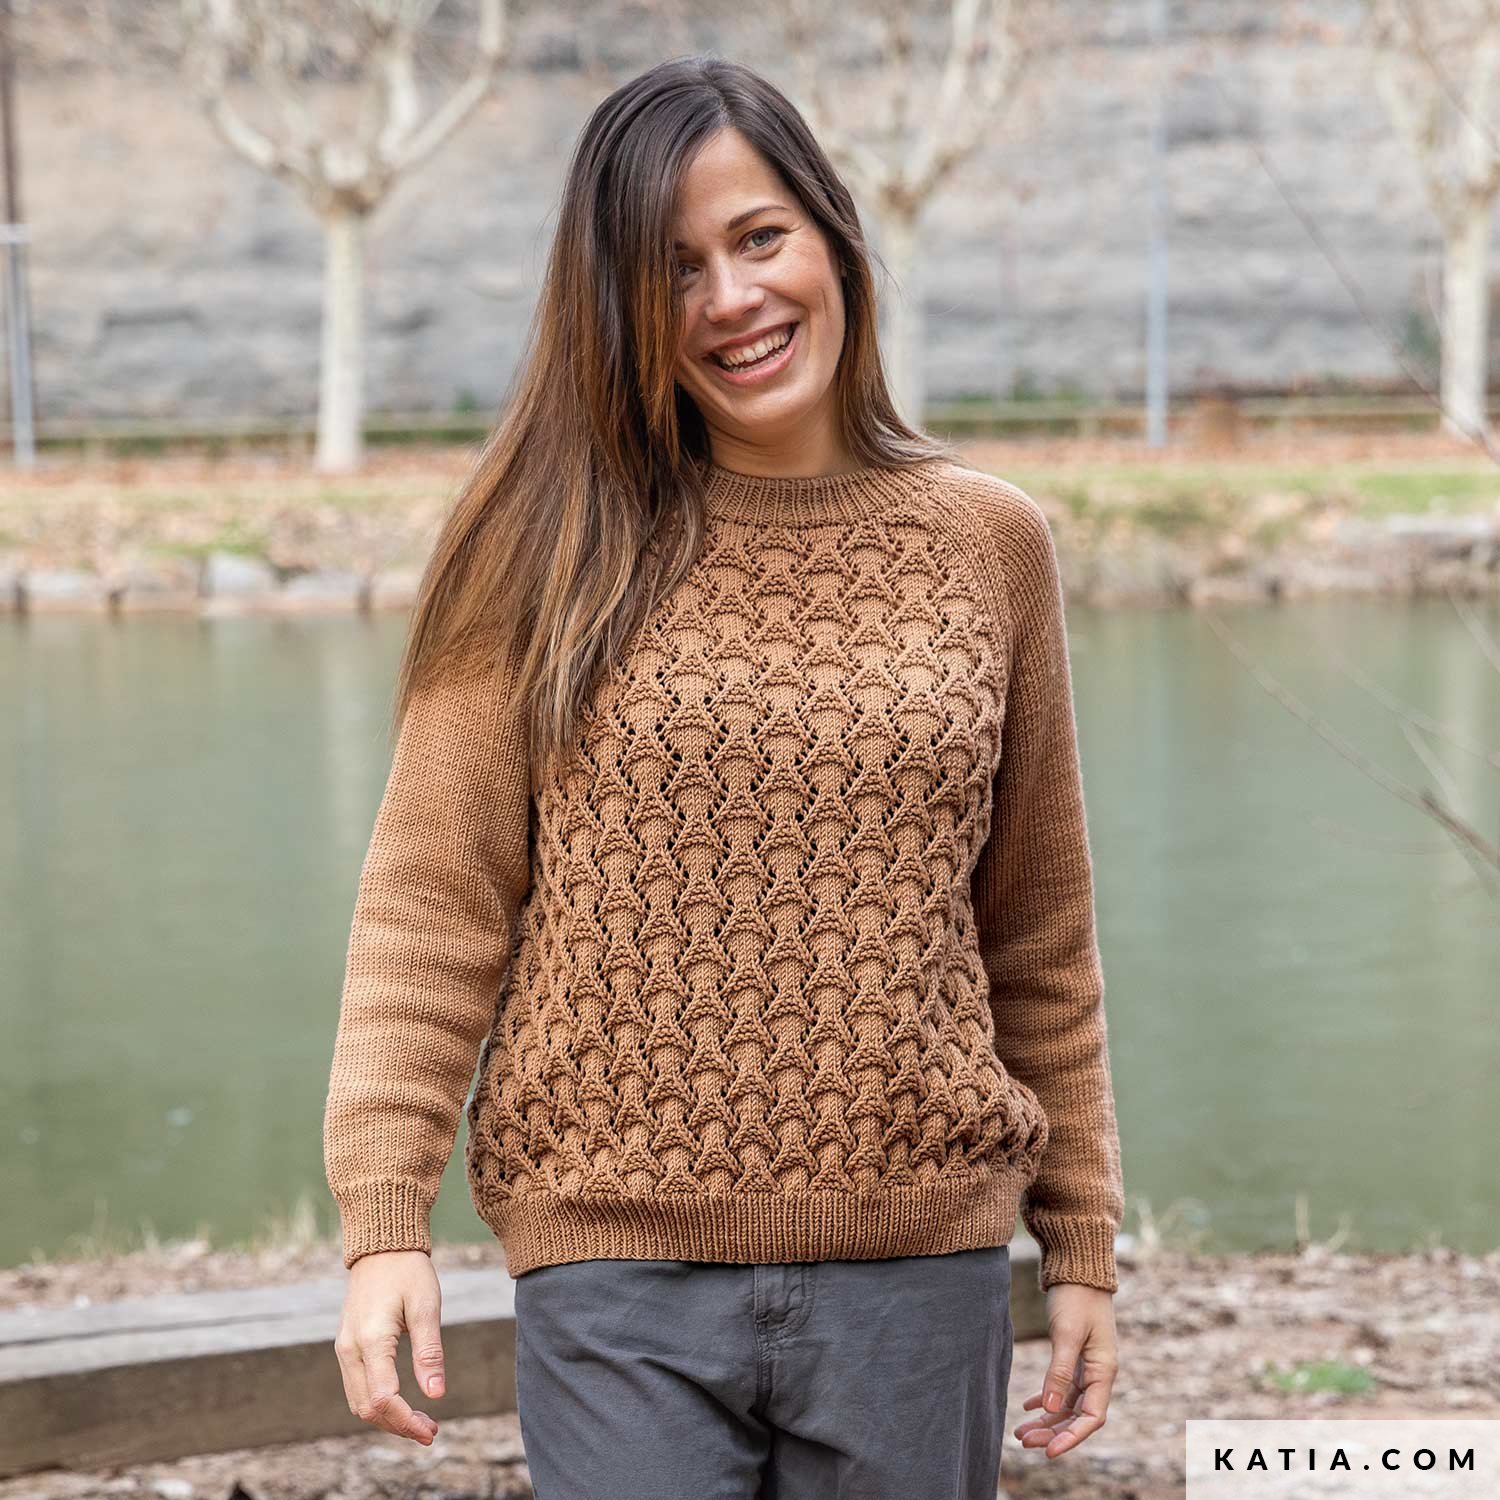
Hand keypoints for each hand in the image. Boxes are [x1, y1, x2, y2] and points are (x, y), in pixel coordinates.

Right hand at [333, 1249, 447, 1444]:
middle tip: (430, 1431)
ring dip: (387, 1418)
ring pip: (359, 1402)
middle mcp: (350, 1350)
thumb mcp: (426, 1307)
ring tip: (420, 1422)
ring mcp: (344, 1348)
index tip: (431, 1432)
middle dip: (398, 1426)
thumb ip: (429, 1352)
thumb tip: (436, 1394)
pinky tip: (402, 1402)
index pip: (384, 1398)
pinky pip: (357, 1387)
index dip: (407, 1421)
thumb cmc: (408, 1272)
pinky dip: (377, 1403)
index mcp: (371, 1340)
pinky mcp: (347, 1346)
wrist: (381, 1246)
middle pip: (368, 1408)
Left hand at [1013, 1283, 1117, 1458]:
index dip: (1071, 1438)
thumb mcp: (1067, 1334)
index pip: (1091, 1417)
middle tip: (1024, 1442)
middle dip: (1053, 1432)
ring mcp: (1087, 1365)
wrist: (1078, 1266)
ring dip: (1047, 1419)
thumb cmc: (1077, 1297)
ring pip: (1067, 1403)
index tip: (1048, 1452)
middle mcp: (1098, 1373)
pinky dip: (1047, 1398)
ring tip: (1020, 1431)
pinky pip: (1063, 1387)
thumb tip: (1051, 1408)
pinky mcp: (1075, 1355)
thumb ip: (1059, 1371)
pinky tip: (1028, 1406)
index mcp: (1104, 1371)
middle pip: (1077, 1415)